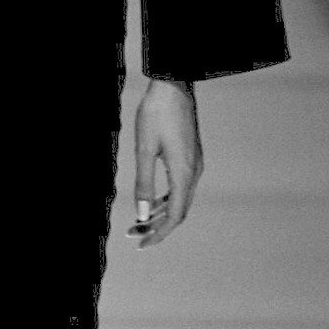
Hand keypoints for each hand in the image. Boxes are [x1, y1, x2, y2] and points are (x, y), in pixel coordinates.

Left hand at [131, 79, 202, 247]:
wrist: (174, 84)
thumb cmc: (155, 114)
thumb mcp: (144, 149)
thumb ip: (143, 183)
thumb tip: (141, 215)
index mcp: (184, 173)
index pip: (175, 216)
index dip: (159, 233)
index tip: (142, 244)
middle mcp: (194, 172)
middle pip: (178, 211)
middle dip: (156, 226)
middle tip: (132, 235)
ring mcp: (195, 164)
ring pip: (180, 199)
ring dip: (159, 213)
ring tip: (138, 222)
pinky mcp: (191, 156)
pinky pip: (181, 187)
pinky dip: (166, 199)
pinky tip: (151, 202)